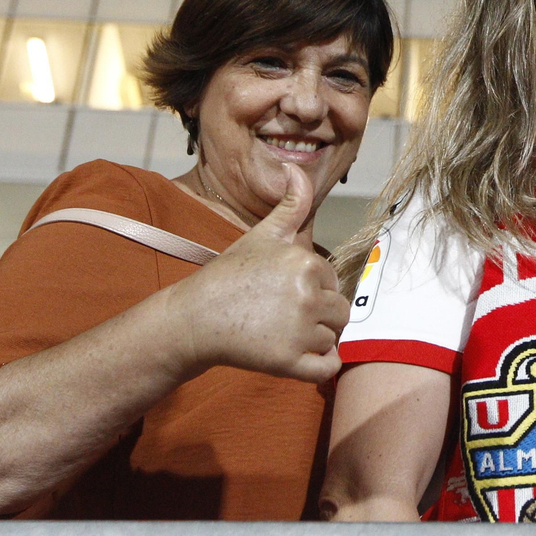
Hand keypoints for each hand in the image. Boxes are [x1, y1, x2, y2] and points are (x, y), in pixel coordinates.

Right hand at [162, 164, 349, 384]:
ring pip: (333, 338)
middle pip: (340, 312)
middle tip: (285, 316)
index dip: (314, 289)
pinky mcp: (289, 362)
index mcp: (306, 263)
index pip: (333, 282)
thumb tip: (298, 169)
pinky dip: (323, 364)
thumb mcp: (261, 235)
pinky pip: (329, 366)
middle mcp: (307, 295)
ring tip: (283, 331)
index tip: (284, 292)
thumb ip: (290, 205)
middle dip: (319, 315)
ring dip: (316, 339)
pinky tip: (303, 356)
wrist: (196, 318)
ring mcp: (299, 330)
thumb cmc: (230, 275)